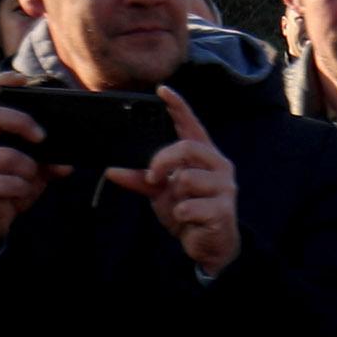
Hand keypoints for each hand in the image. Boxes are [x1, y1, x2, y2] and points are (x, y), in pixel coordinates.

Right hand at [0, 81, 49, 255]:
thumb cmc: (9, 185)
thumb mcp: (34, 170)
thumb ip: (50, 161)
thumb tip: (67, 162)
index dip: (2, 82)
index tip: (23, 79)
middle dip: (21, 122)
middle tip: (41, 137)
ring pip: (4, 156)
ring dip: (27, 169)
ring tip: (29, 179)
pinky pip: (7, 183)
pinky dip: (22, 189)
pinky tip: (20, 193)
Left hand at [104, 86, 237, 274]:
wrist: (208, 246)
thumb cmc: (188, 212)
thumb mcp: (160, 193)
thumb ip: (139, 179)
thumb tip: (111, 170)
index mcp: (204, 157)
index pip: (192, 126)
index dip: (179, 107)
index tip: (162, 90)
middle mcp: (219, 166)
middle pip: (186, 148)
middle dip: (162, 161)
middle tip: (151, 177)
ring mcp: (224, 187)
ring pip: (186, 179)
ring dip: (173, 197)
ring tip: (180, 207)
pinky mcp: (223, 209)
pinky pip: (188, 207)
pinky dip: (179, 215)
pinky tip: (188, 221)